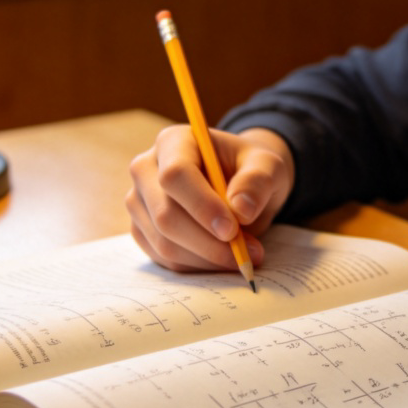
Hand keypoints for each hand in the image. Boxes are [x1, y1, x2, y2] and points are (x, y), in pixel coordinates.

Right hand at [126, 125, 294, 271]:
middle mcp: (146, 169)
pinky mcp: (142, 229)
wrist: (239, 182)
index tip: (232, 229)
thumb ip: (258, 181)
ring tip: (244, 255)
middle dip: (209, 242)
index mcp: (173, 142)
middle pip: (166, 215)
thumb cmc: (250, 169)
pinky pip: (164, 259)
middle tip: (248, 253)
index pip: (175, 175)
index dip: (202, 206)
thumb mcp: (268, 166)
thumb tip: (240, 209)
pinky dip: (198, 265)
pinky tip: (223, 258)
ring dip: (207, 258)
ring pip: (164, 243)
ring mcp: (139, 202)